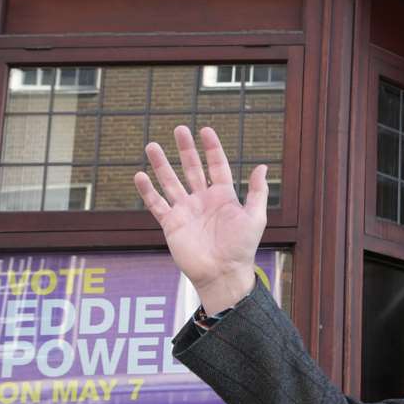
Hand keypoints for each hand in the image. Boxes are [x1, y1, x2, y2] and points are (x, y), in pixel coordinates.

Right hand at [134, 126, 268, 312]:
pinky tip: (140, 175)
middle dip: (185, 149)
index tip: (205, 130)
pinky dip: (147, 191)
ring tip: (152, 145)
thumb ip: (257, 192)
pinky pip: (156, 204)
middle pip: (192, 168)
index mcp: (224, 196)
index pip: (217, 165)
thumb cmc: (242, 248)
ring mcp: (186, 211)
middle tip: (179, 129)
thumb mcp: (255, 217)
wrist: (223, 273)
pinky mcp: (171, 224)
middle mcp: (203, 200)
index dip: (212, 148)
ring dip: (161, 164)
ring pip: (171, 182)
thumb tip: (263, 166)